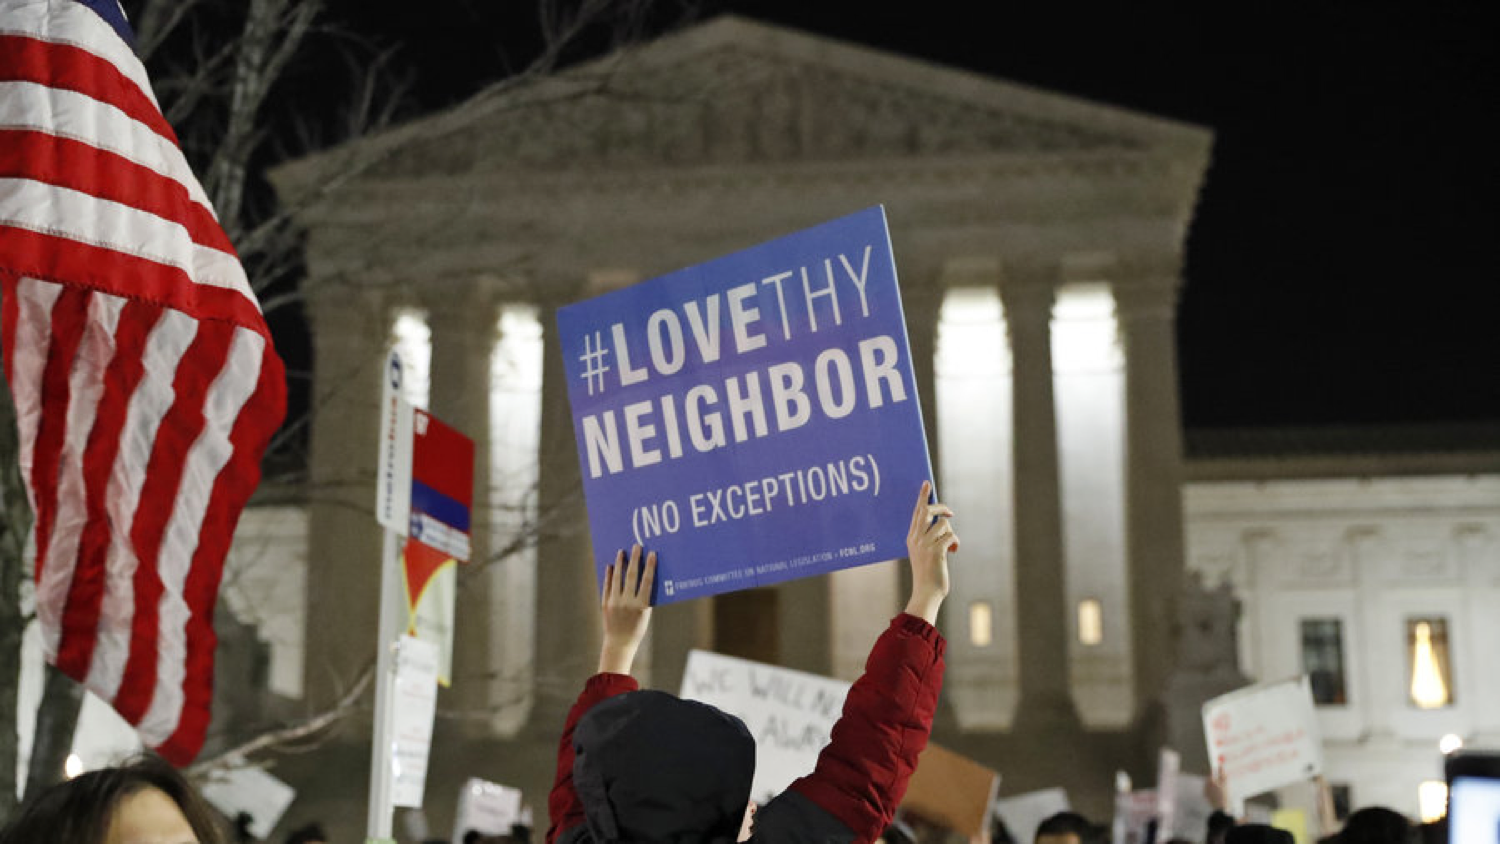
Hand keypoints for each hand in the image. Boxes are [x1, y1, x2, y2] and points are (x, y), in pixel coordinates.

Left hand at [598, 544, 654, 674]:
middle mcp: (627, 603)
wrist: (619, 643)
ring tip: (621, 552)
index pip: (646, 582)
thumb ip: (646, 597)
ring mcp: (615, 603)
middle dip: (634, 559)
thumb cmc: (637, 628)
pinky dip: (609, 575)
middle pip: (632, 576)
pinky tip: (610, 566)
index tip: (651, 553)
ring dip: (620, 563)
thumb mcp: (646, 614)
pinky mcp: (605, 604)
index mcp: (641, 606)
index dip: (649, 566)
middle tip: (636, 546)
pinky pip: (607, 586)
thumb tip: (646, 575)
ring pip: (617, 578)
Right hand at [904, 480, 956, 623]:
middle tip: (950, 512)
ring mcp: (925, 545)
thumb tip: (942, 520)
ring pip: (943, 524)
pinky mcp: (936, 552)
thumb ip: (928, 537)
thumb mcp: (924, 552)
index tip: (926, 483)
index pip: (916, 512)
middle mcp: (916, 539)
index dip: (922, 497)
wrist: (927, 592)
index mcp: (911, 537)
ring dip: (950, 533)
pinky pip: (951, 536)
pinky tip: (954, 551)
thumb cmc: (928, 572)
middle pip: (928, 511)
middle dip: (941, 507)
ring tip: (950, 545)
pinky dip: (955, 542)